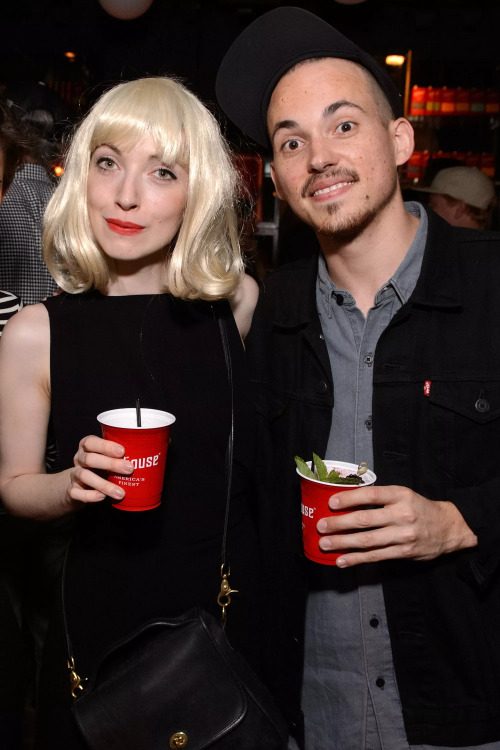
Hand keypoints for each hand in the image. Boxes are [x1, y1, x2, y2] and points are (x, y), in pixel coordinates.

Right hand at [69, 435, 133, 504]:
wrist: (80, 484)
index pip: (91, 442)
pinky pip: (76, 493)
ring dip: (104, 485)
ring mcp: (74, 474)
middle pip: (89, 459)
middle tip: (129, 469)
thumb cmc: (101, 465)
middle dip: (110, 464)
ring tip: (121, 493)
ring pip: (84, 476)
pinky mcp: (72, 490)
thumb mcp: (108, 456)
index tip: (122, 451)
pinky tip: (102, 497)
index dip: (105, 446)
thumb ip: (121, 454)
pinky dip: (89, 495)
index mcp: (87, 446)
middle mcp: (79, 458)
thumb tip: (152, 452)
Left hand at [317, 485, 477, 566]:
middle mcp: (402, 514)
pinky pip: (375, 556)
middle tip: (321, 526)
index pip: (371, 495)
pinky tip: (342, 560)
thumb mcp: (403, 495)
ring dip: (343, 543)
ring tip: (325, 544)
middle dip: (339, 524)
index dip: (349, 498)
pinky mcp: (403, 552)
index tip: (331, 503)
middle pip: (365, 520)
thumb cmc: (419, 508)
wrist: (449, 527)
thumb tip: (347, 501)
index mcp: (400, 495)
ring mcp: (403, 535)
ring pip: (367, 540)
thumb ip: (380, 498)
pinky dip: (356, 559)